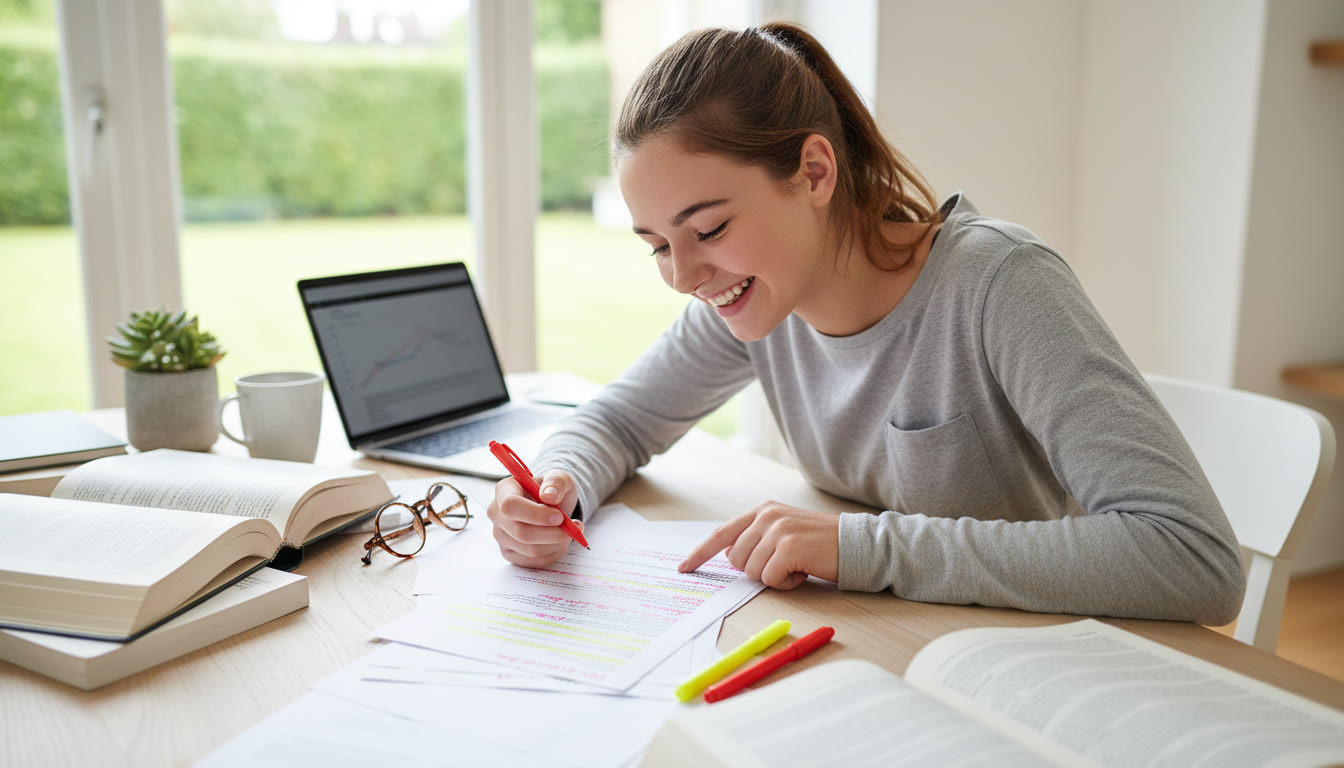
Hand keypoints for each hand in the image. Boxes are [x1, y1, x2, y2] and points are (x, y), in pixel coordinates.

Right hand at [487, 469, 583, 568]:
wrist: (551, 506)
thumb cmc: (551, 491)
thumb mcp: (559, 478)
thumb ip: (556, 482)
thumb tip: (549, 496)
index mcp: (504, 490)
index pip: (510, 506)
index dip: (535, 514)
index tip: (559, 516)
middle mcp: (497, 514)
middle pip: (521, 532)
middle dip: (552, 533)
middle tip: (573, 527)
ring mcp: (500, 535)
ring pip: (529, 550)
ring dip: (556, 544)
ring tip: (570, 532)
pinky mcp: (509, 553)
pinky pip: (533, 561)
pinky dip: (553, 554)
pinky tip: (559, 542)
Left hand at [678, 502, 838, 588]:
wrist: (857, 544)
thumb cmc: (821, 545)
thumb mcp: (785, 532)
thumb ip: (758, 539)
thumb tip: (732, 558)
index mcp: (763, 511)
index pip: (722, 533)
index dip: (701, 552)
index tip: (684, 567)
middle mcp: (767, 516)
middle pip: (735, 559)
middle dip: (756, 570)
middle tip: (784, 564)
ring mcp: (778, 530)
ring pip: (751, 571)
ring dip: (773, 577)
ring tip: (797, 565)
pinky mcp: (788, 546)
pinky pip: (769, 578)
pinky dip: (786, 583)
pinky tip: (803, 571)